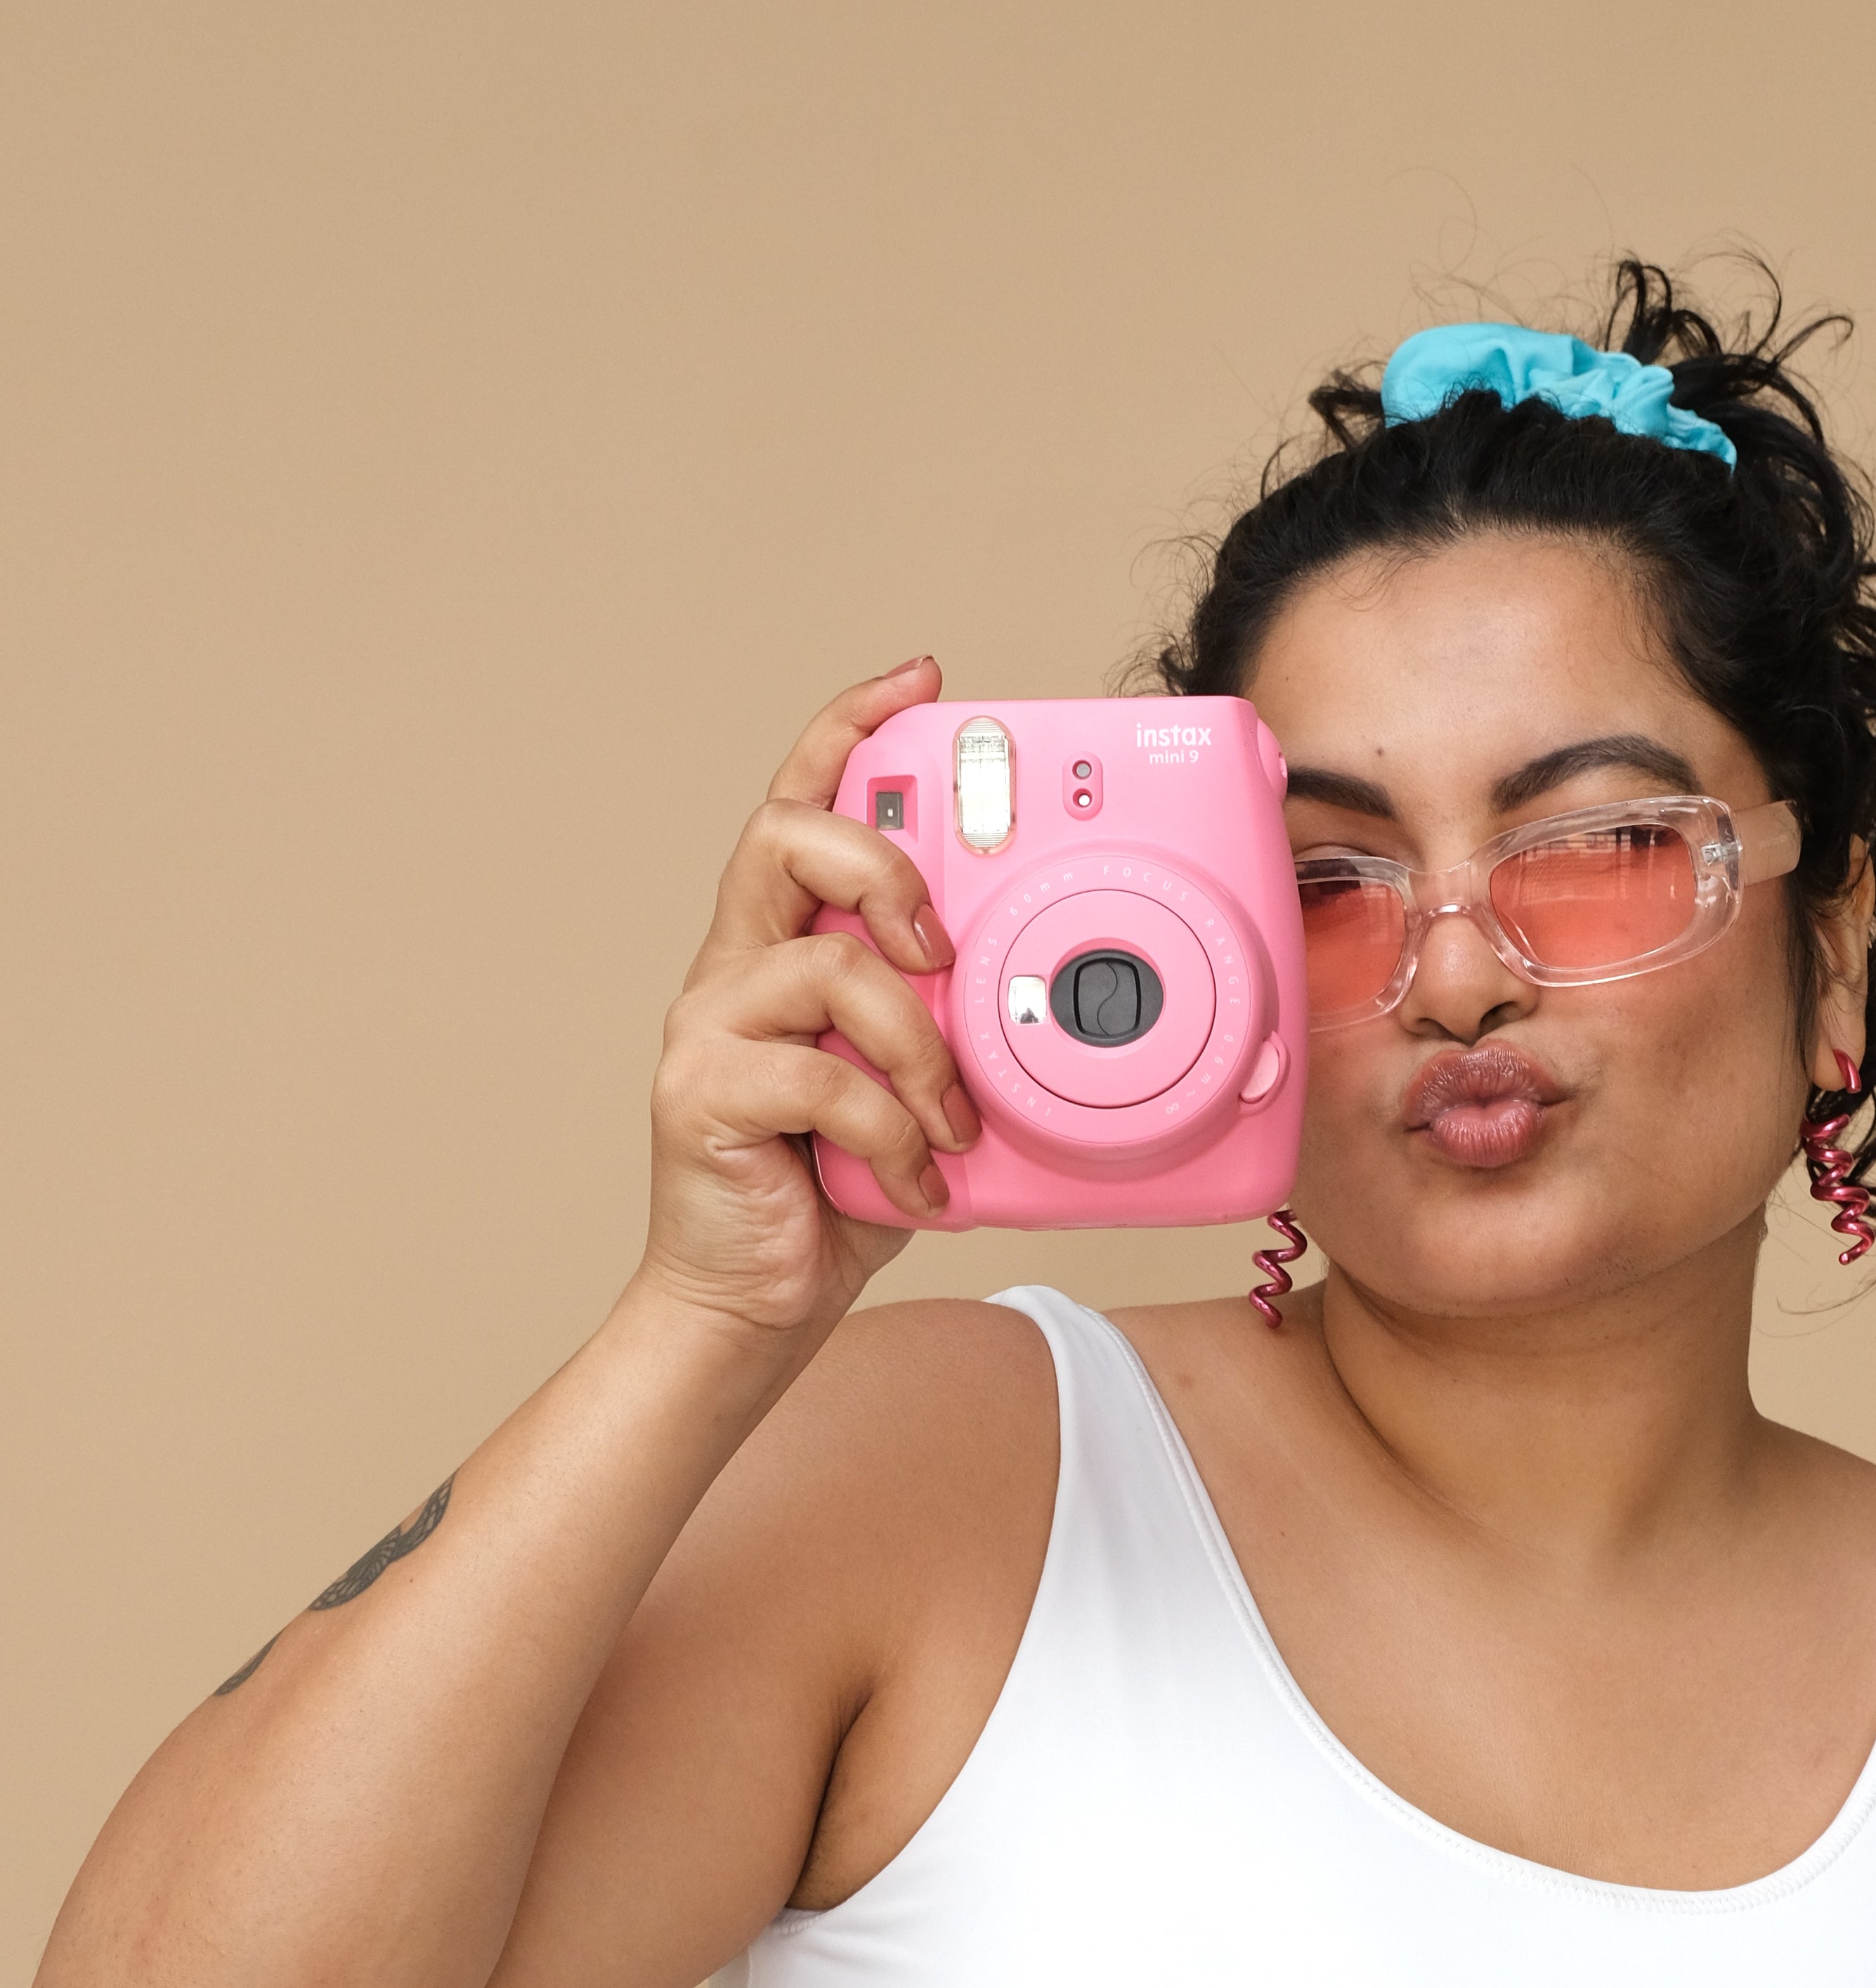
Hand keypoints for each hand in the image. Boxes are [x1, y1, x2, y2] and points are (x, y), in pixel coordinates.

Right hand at [639, 660, 980, 1343]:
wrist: (754, 1306)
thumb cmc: (836, 1194)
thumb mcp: (923, 1092)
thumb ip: (960, 1029)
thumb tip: (1060, 1000)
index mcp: (785, 946)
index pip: (805, 802)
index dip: (853, 730)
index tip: (923, 682)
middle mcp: (736, 968)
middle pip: (789, 838)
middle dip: (888, 869)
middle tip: (945, 950)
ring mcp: (711, 1026)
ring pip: (828, 964)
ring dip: (920, 1047)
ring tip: (952, 1123)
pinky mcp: (702, 1094)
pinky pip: (821, 1077)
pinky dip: (892, 1133)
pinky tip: (918, 1183)